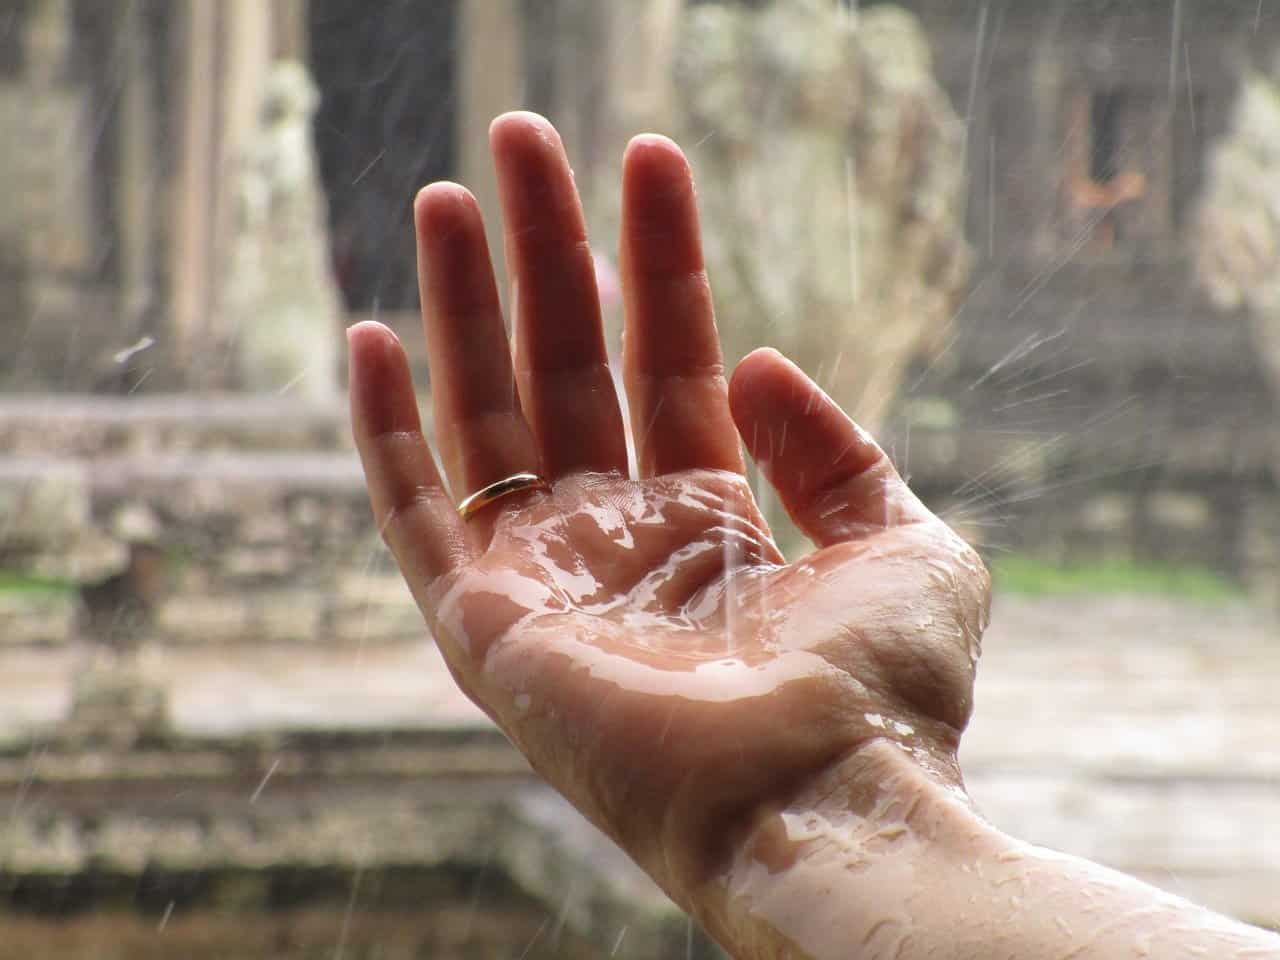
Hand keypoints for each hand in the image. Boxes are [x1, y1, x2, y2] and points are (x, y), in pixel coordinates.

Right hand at [347, 112, 989, 912]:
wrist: (824, 809)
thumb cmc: (881, 697)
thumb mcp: (907, 545)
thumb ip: (840, 452)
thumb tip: (754, 363)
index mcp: (710, 524)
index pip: (666, 361)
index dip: (657, 259)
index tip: (646, 156)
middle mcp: (619, 542)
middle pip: (566, 365)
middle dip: (545, 251)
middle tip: (522, 137)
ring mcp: (547, 579)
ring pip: (487, 413)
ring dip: (465, 304)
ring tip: (454, 191)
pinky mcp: (485, 623)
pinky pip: (415, 511)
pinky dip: (384, 430)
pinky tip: (372, 335)